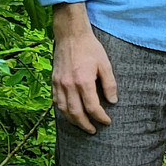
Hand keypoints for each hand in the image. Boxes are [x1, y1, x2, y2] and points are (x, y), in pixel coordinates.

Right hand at [51, 9, 117, 132]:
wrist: (70, 35)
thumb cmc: (90, 48)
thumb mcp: (105, 64)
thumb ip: (109, 84)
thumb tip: (112, 101)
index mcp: (83, 81)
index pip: (92, 107)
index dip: (100, 117)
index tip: (107, 121)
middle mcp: (69, 85)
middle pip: (76, 113)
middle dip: (85, 124)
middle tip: (94, 130)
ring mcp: (59, 84)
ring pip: (63, 110)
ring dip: (73, 121)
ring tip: (82, 125)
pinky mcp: (53, 81)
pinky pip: (55, 101)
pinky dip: (62, 111)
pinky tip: (69, 114)